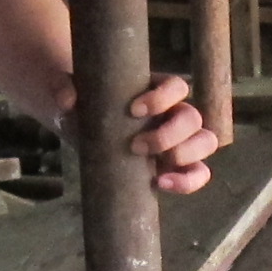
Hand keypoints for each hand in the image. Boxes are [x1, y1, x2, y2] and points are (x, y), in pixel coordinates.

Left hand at [56, 73, 220, 193]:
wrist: (86, 127)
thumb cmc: (86, 104)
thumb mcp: (73, 92)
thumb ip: (66, 89)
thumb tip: (67, 101)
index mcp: (158, 90)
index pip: (178, 86)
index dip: (163, 97)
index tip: (133, 110)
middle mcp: (174, 113)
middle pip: (194, 117)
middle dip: (169, 135)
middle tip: (135, 146)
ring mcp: (180, 140)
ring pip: (206, 142)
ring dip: (185, 154)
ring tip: (155, 167)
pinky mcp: (176, 166)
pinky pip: (199, 173)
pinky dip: (189, 181)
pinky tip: (162, 184)